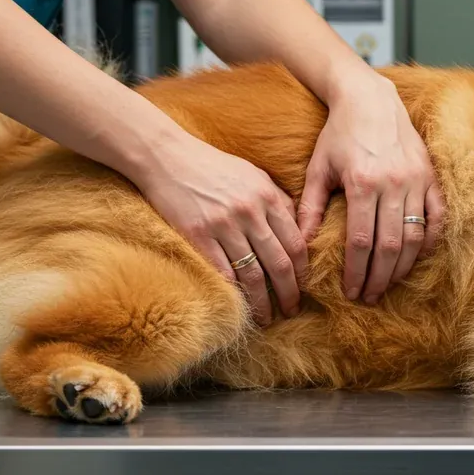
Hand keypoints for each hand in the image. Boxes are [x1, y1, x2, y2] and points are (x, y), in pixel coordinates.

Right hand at [138, 132, 305, 325]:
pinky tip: (238, 305)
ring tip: (266, 317)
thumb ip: (277, 201)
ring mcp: (223, 225)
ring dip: (262, 302)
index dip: (304, 272)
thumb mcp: (254, 175)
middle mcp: (250, 212)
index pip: (296, 243)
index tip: (305, 288)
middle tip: (292, 311)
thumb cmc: (213, 167)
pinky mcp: (198, 235)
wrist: (168, 157)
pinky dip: (233, 292)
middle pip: (279, 263)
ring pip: (252, 274)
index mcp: (268, 197)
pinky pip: (222, 272)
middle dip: (290, 293)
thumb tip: (299, 230)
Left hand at [298, 73, 444, 303]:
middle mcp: (392, 183)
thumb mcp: (318, 168)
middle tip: (370, 296)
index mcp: (361, 183)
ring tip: (388, 283)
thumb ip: (310, 207)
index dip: (357, 272)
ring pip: (415, 236)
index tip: (351, 291)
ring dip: (402, 266)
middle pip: (390, 246)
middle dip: (379, 277)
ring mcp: (416, 180)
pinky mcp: (431, 175)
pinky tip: (416, 257)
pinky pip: (437, 217)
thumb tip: (300, 245)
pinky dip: (430, 240)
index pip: (361, 241)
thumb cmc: (338, 134)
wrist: (370, 98)